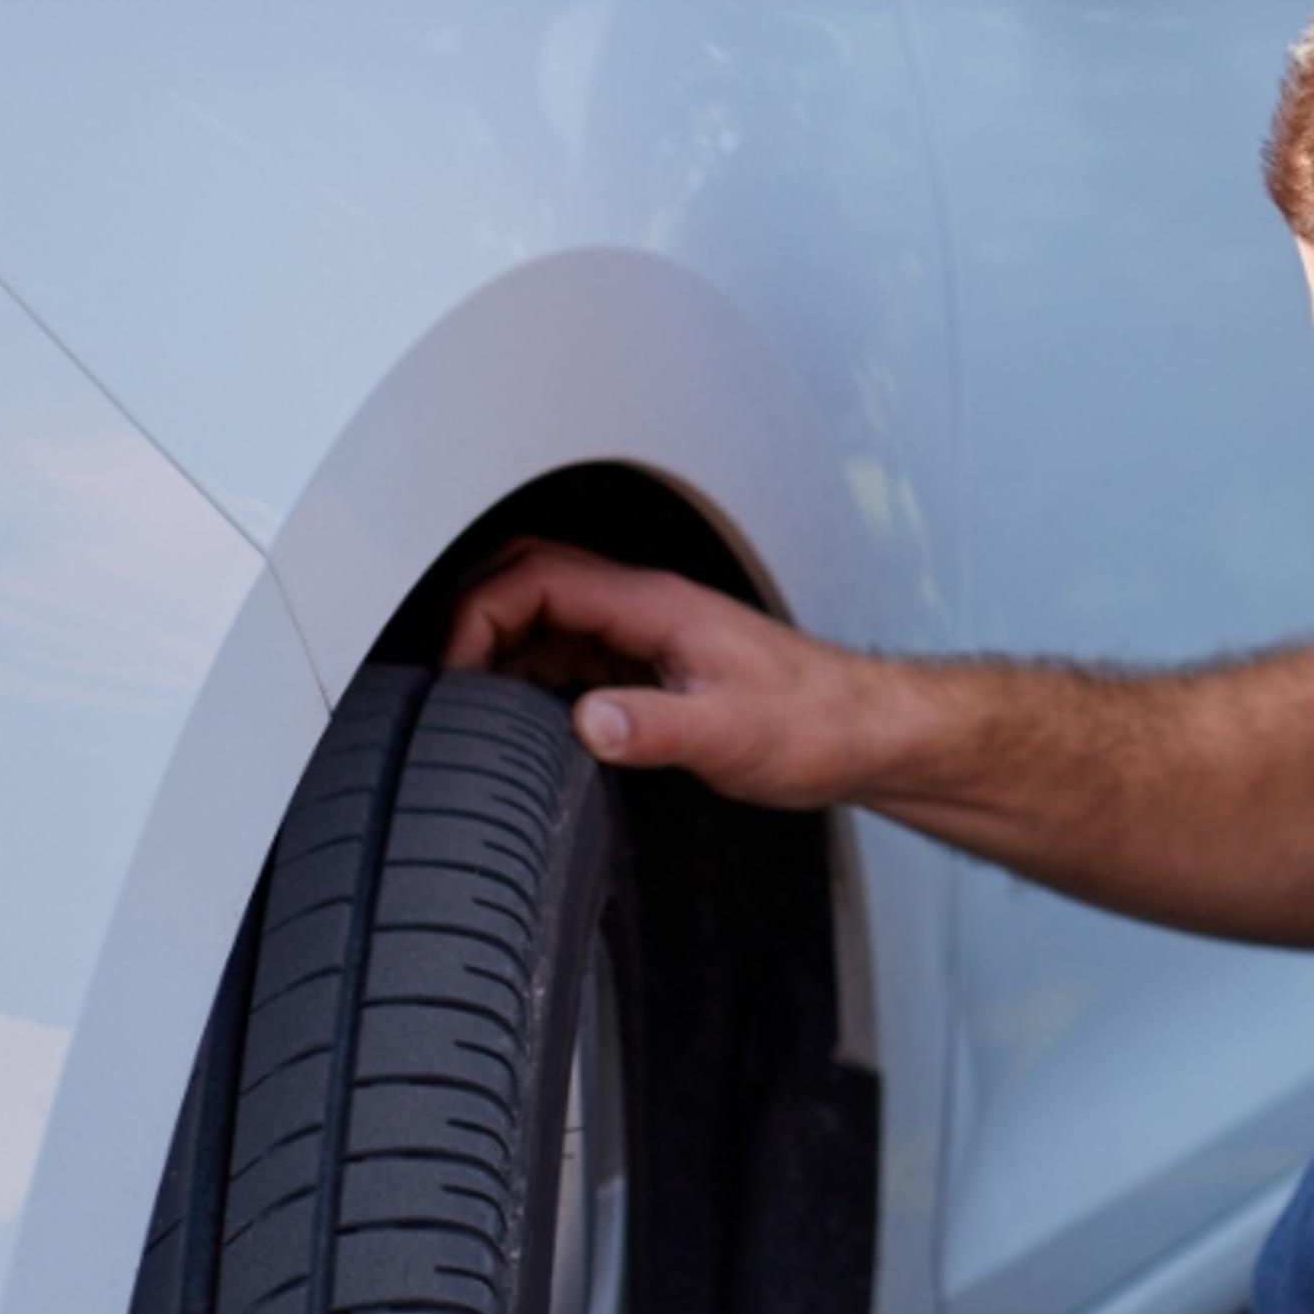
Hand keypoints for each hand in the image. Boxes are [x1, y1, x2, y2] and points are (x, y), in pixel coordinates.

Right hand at [443, 539, 885, 808]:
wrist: (867, 734)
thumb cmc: (816, 724)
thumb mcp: (729, 735)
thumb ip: (652, 729)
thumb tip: (584, 723)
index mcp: (655, 604)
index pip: (536, 578)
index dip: (477, 613)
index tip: (450, 668)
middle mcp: (646, 607)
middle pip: (531, 582)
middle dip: (476, 620)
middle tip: (446, 682)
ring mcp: (649, 634)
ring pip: (549, 620)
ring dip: (504, 652)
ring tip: (473, 709)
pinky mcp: (655, 666)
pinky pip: (575, 655)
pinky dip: (537, 678)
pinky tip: (528, 722)